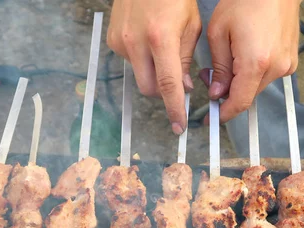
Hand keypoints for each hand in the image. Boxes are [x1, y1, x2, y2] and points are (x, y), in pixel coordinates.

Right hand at [107, 0, 201, 134]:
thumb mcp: (191, 26)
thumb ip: (185, 60)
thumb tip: (182, 89)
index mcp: (161, 39)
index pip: (168, 85)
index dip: (174, 109)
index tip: (178, 125)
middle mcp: (136, 42)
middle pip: (149, 89)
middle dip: (162, 91)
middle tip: (174, 80)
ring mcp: (121, 41)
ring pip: (138, 75)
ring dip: (151, 72)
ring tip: (159, 47)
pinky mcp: (112, 39)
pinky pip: (129, 61)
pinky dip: (140, 58)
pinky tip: (146, 39)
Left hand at [201, 0, 300, 122]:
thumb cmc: (246, 0)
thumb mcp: (219, 33)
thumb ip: (218, 68)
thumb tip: (218, 93)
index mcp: (256, 63)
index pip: (239, 102)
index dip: (223, 114)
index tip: (212, 119)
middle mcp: (276, 67)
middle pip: (248, 96)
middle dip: (227, 93)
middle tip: (210, 78)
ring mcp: (286, 64)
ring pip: (257, 86)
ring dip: (240, 82)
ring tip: (227, 60)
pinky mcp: (291, 60)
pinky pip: (267, 75)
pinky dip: (253, 73)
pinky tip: (244, 54)